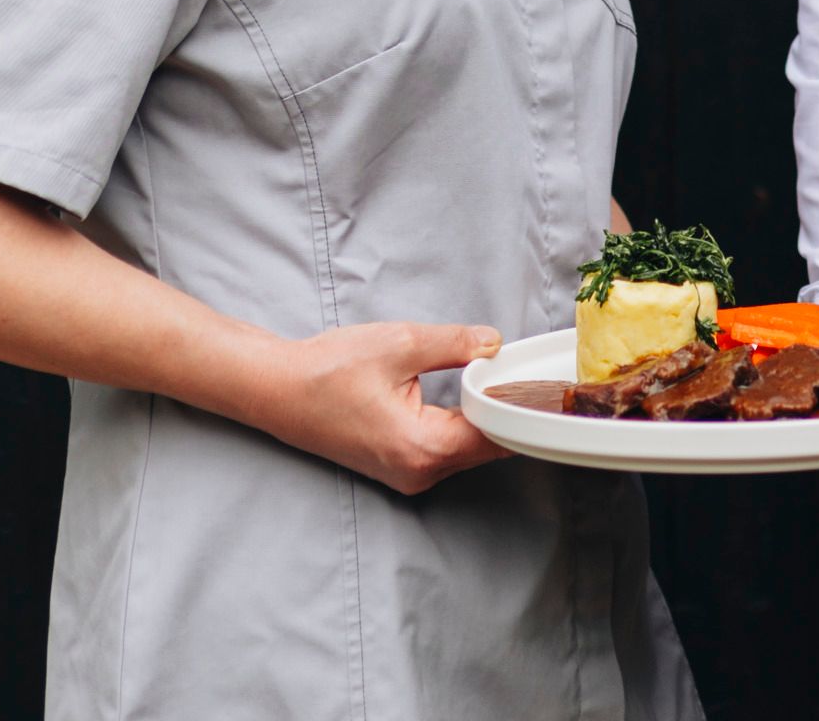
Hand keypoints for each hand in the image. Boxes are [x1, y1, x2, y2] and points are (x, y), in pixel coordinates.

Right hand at [251, 320, 510, 494]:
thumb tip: (494, 344)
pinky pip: (446, 451)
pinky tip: (471, 397)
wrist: (277, 390)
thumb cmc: (329, 370)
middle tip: (528, 374)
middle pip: (487, 448)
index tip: (542, 382)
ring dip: (485, 419)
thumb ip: (456, 345)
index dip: (520, 407)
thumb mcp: (401, 344)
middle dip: (506, 412)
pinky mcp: (398, 468)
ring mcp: (407, 476)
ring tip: (501, 381)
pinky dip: (463, 426)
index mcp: (423, 448)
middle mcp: (419, 473)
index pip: (497, 436)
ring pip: (468, 451)